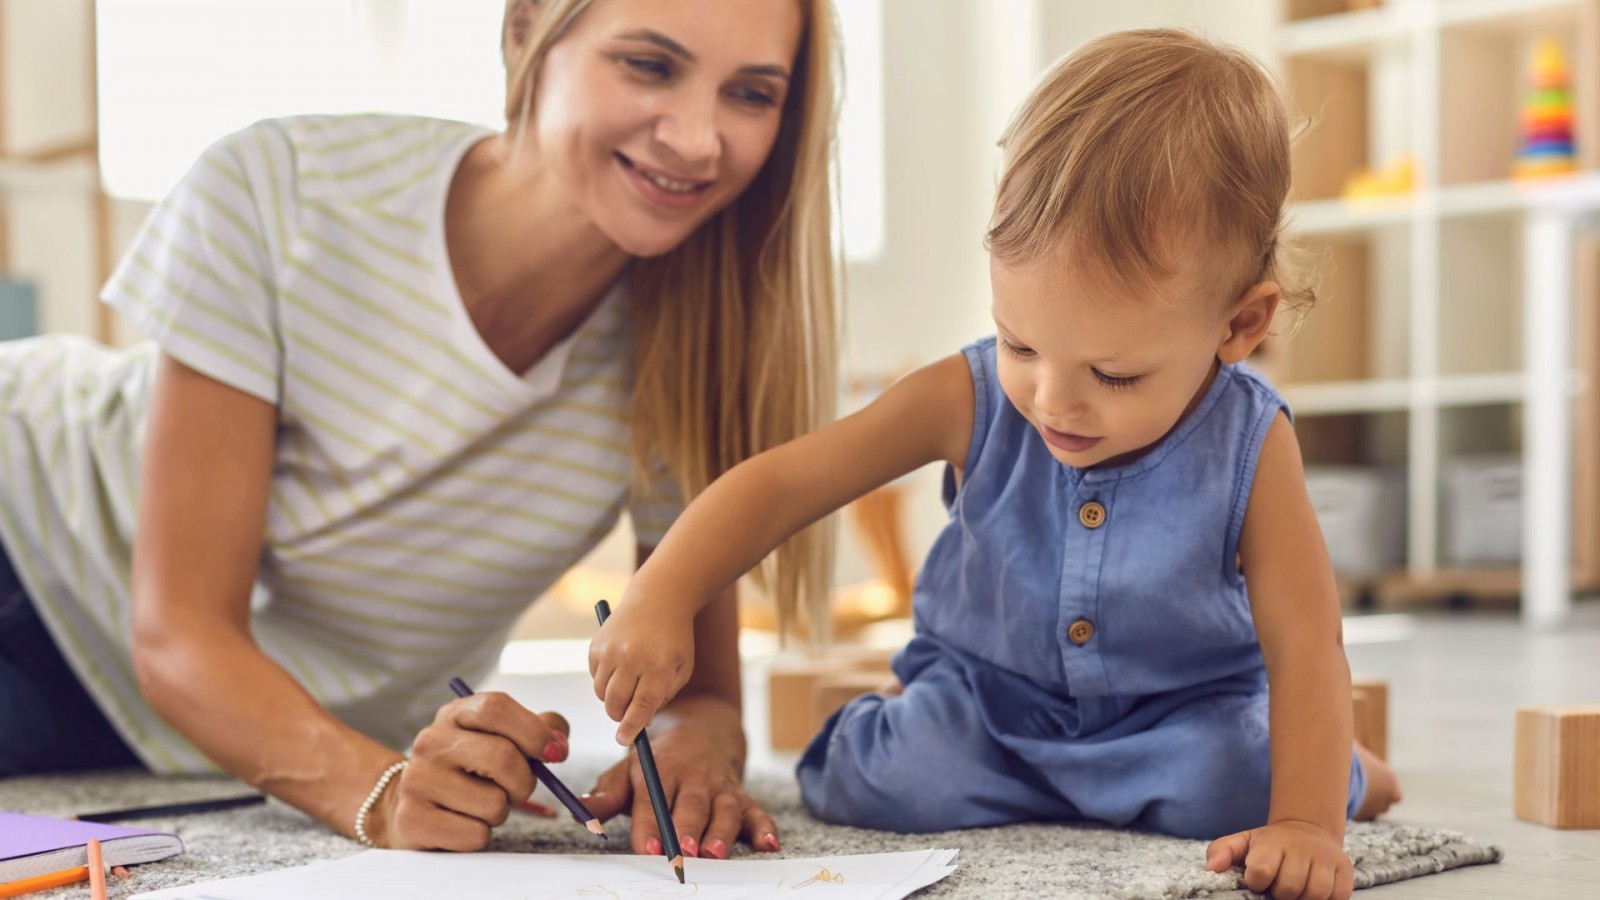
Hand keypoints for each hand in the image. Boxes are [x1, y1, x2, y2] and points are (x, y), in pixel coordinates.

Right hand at [366, 692, 571, 849]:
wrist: (406, 804)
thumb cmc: (468, 769)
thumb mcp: (497, 737)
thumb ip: (537, 730)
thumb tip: (559, 743)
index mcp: (454, 714)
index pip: (496, 707)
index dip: (534, 731)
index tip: (555, 754)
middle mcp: (430, 742)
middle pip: (502, 757)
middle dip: (525, 781)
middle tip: (519, 789)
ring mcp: (417, 780)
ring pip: (494, 804)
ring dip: (501, 812)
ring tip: (480, 804)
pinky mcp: (412, 819)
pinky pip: (476, 835)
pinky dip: (480, 834)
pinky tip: (462, 822)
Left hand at [582, 714, 777, 860]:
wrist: (702, 727)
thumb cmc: (658, 759)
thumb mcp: (628, 768)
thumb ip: (606, 794)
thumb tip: (580, 813)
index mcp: (661, 769)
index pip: (653, 798)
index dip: (650, 823)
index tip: (647, 846)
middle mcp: (693, 777)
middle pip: (692, 805)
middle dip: (687, 828)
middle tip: (682, 852)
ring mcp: (720, 786)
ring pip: (724, 809)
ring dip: (722, 831)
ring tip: (715, 852)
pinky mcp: (741, 795)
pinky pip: (756, 811)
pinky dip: (764, 827)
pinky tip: (768, 844)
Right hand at [588, 593, 695, 743]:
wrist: (658, 599)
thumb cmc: (674, 639)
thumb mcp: (681, 668)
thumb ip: (663, 696)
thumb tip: (638, 722)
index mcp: (658, 667)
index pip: (640, 707)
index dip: (631, 728)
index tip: (624, 741)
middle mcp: (632, 658)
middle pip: (616, 704)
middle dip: (620, 716)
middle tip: (627, 716)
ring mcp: (611, 650)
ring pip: (602, 693)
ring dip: (612, 698)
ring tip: (629, 683)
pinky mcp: (596, 645)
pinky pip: (595, 677)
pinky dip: (605, 680)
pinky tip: (621, 665)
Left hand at [1206, 820, 1352, 899]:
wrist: (1307, 831)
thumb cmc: (1269, 845)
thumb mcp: (1243, 842)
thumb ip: (1222, 851)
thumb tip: (1211, 868)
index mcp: (1272, 842)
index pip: (1261, 871)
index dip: (1256, 883)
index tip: (1257, 880)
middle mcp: (1302, 848)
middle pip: (1289, 888)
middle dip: (1280, 893)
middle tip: (1278, 886)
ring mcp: (1326, 859)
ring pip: (1315, 895)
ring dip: (1302, 899)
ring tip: (1295, 891)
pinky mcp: (1345, 870)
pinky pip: (1337, 897)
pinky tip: (1312, 891)